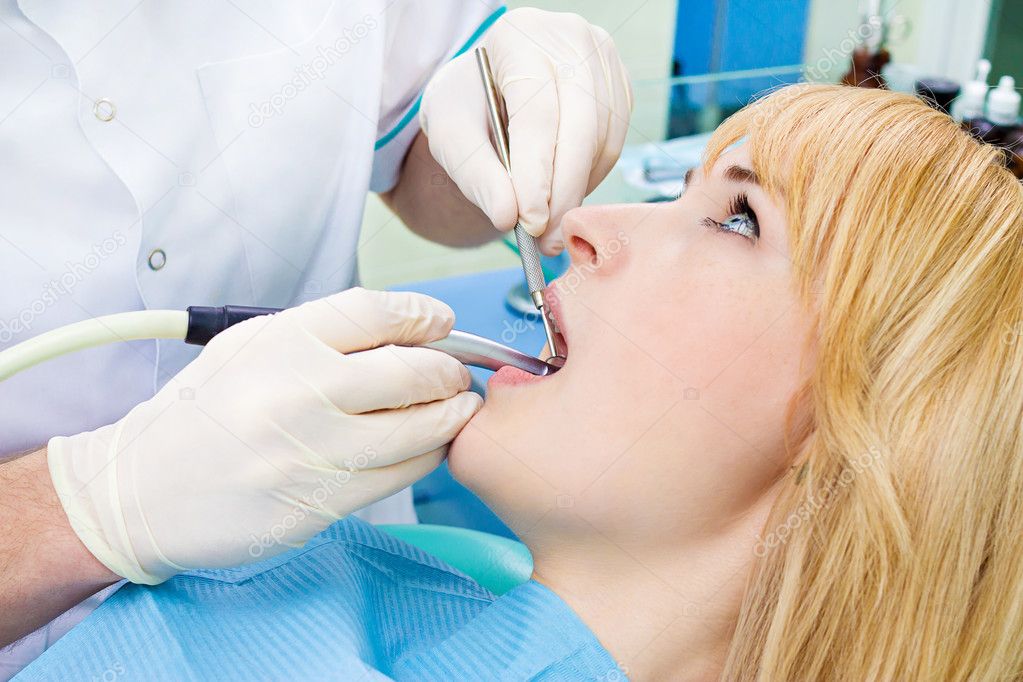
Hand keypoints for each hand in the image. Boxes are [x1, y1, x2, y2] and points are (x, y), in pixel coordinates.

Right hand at [47, 288, 481, 583]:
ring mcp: (311, 453)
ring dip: (452, 417)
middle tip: (458, 374)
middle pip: (413, 372)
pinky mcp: (318, 504)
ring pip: (419, 431)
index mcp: (282, 341)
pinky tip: (427, 446)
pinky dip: (425, 457)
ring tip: (458, 409)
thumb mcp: (251, 346)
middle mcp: (300, 392)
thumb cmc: (206, 412)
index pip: (377, 312)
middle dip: (451, 371)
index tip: (442, 323)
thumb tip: (409, 329)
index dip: (424, 315)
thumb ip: (324, 334)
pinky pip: (399, 476)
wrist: (144, 490)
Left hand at [419, 8, 632, 254]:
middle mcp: (569, 38)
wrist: (491, 88)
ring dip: (578, 192)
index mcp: (518, 36)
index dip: (536, 173)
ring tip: (550, 230)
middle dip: (564, 191)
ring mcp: (602, 60)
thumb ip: (474, 175)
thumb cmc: (468, 106)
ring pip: (603, 140)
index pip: (537, 111)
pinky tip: (562, 197)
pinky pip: (613, 145)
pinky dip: (589, 180)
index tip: (529, 222)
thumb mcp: (451, 135)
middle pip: (581, 124)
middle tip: (547, 241)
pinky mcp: (619, 88)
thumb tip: (507, 217)